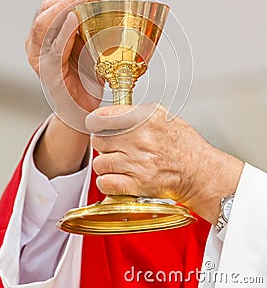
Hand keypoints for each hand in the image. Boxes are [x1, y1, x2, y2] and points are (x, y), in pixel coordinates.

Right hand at [26, 0, 103, 130]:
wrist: (82, 109)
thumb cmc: (85, 78)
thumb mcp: (89, 45)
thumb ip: (91, 26)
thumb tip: (110, 2)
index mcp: (47, 34)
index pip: (52, 4)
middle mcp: (38, 43)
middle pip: (45, 9)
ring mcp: (39, 57)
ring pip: (44, 24)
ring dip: (66, 7)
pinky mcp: (47, 72)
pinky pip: (54, 47)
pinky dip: (64, 31)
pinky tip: (75, 18)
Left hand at [87, 104, 243, 223]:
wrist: (200, 172)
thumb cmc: (185, 145)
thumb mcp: (163, 116)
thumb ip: (136, 112)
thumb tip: (113, 112)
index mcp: (145, 120)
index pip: (103, 117)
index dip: (97, 121)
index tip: (96, 124)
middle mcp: (140, 140)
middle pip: (98, 140)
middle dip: (102, 142)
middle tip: (110, 145)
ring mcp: (138, 163)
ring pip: (100, 163)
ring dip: (105, 163)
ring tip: (116, 162)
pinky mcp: (138, 184)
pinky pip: (106, 183)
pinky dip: (107, 182)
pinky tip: (116, 177)